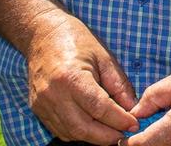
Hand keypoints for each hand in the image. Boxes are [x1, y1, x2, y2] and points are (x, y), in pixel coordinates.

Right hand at [26, 10, 137, 144]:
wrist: (43, 35)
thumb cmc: (77, 41)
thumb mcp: (105, 57)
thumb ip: (119, 84)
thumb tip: (131, 107)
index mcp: (71, 78)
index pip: (99, 108)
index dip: (118, 120)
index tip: (134, 124)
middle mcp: (53, 95)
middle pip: (82, 127)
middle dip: (106, 136)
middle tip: (124, 136)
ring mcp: (42, 104)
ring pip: (70, 132)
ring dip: (93, 137)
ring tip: (112, 134)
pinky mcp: (37, 108)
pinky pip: (59, 128)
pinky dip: (77, 132)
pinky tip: (93, 128)